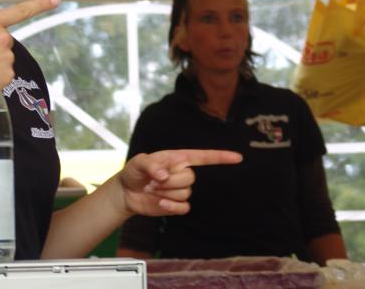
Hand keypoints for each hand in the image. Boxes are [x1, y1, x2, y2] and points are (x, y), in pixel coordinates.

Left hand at [118, 149, 241, 216]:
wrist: (127, 192)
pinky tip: (160, 203)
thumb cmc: (134, 172)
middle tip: (152, 181)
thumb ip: (151, 165)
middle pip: (190, 178)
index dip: (221, 157)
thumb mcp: (138, 162)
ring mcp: (180, 189)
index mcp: (177, 158)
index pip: (203, 157)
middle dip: (169, 181)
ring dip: (166, 192)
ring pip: (186, 193)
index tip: (238, 157)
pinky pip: (184, 207)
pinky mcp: (176, 204)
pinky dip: (172, 206)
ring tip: (152, 189)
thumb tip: (165, 175)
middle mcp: (182, 173)